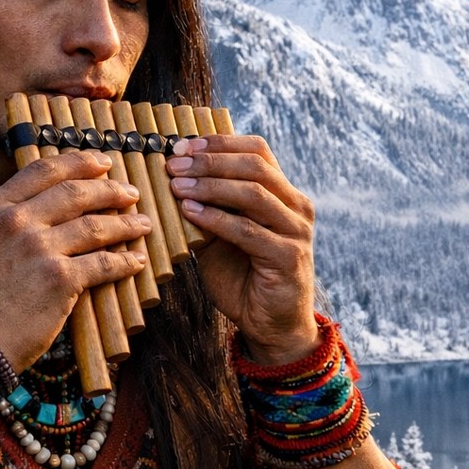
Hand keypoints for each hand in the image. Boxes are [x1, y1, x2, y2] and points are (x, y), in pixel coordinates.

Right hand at [0, 151, 148, 370]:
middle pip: (74, 193)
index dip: (78, 162)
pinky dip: (124, 262)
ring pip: (94, 226)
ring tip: (143, 224)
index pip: (42, 171)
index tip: (103, 163)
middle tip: (129, 193)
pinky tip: (136, 261)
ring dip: (125, 224)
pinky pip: (103, 264)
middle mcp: (15, 222)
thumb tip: (48, 205)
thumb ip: (9, 219)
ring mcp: (39, 249)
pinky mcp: (59, 279)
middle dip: (109, 190)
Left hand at [166, 135, 318, 364]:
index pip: (257, 151)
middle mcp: (296, 206)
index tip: (183, 146)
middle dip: (210, 161)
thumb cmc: (241, 276)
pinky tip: (191, 212)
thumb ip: (205, 207)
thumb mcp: (218, 235)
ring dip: (211, 186)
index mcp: (283, 193)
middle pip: (255, 166)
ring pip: (253, 194)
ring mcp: (296, 231)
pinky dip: (217, 219)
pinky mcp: (289, 258)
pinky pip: (249, 231)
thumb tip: (172, 176)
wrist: (269, 325)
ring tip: (178, 186)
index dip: (220, 143)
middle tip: (174, 165)